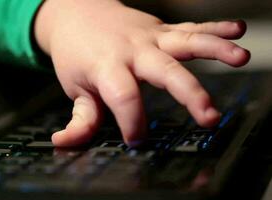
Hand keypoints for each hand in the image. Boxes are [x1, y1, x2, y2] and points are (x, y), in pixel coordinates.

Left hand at [34, 0, 249, 146]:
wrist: (76, 13)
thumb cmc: (76, 53)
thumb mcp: (74, 87)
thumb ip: (79, 118)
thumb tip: (65, 142)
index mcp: (107, 67)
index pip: (124, 97)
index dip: (132, 122)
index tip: (135, 139)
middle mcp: (132, 50)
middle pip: (164, 71)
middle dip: (189, 94)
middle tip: (208, 116)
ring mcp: (150, 37)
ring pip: (186, 41)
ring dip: (214, 48)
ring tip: (240, 56)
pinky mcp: (161, 30)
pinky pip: (190, 28)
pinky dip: (215, 28)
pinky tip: (237, 30)